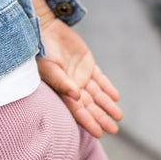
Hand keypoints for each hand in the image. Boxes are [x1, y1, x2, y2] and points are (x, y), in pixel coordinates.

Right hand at [37, 15, 122, 138]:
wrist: (45, 27)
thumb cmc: (42, 48)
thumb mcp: (48, 66)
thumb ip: (61, 82)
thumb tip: (75, 96)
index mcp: (60, 88)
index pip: (76, 108)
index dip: (87, 121)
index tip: (99, 133)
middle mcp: (71, 84)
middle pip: (88, 104)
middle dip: (100, 117)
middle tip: (114, 129)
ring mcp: (80, 74)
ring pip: (96, 94)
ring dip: (107, 105)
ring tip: (118, 116)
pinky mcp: (87, 63)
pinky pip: (100, 78)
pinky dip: (107, 87)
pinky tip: (116, 97)